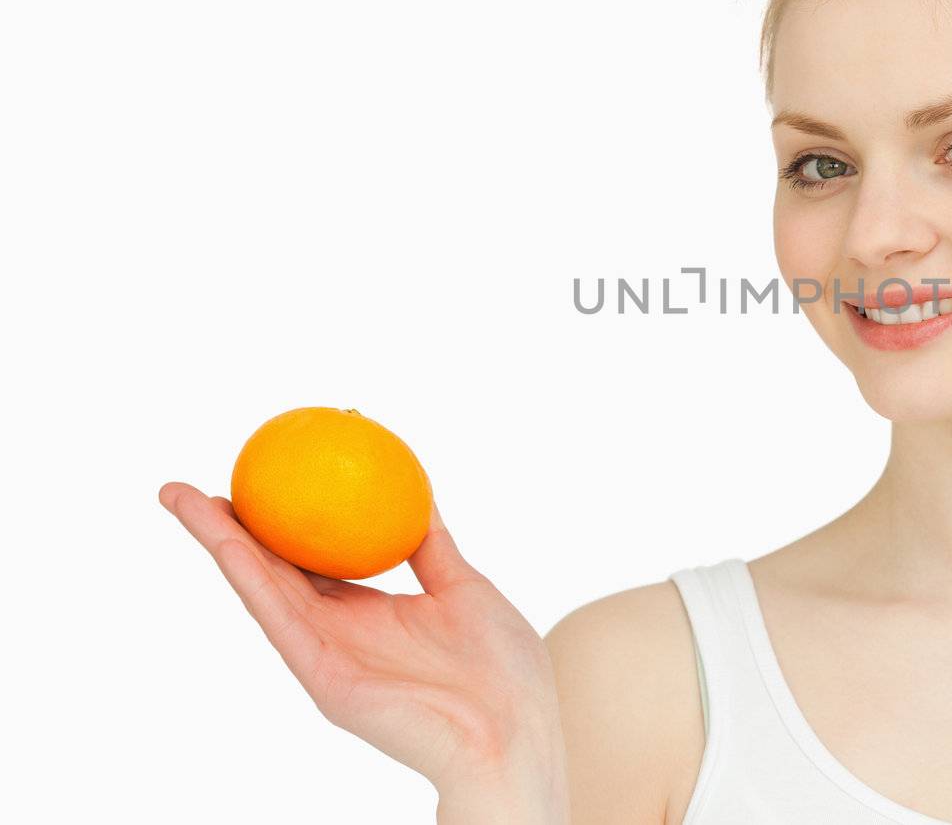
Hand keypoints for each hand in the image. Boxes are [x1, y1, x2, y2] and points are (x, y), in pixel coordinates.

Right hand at [158, 481, 569, 820]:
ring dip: (218, 541)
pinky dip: (251, 578)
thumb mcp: (464, 586)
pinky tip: (227, 541)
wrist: (517, 731)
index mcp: (368, 612)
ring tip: (181, 498)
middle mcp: (336, 631)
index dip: (278, 521)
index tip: (258, 473)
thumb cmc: (502, 669)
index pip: (309, 558)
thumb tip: (418, 489)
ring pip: (261, 587)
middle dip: (226, 528)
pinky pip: (283, 619)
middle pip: (270, 568)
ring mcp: (326, 654)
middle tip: (187, 485)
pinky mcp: (325, 678)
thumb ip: (433, 546)